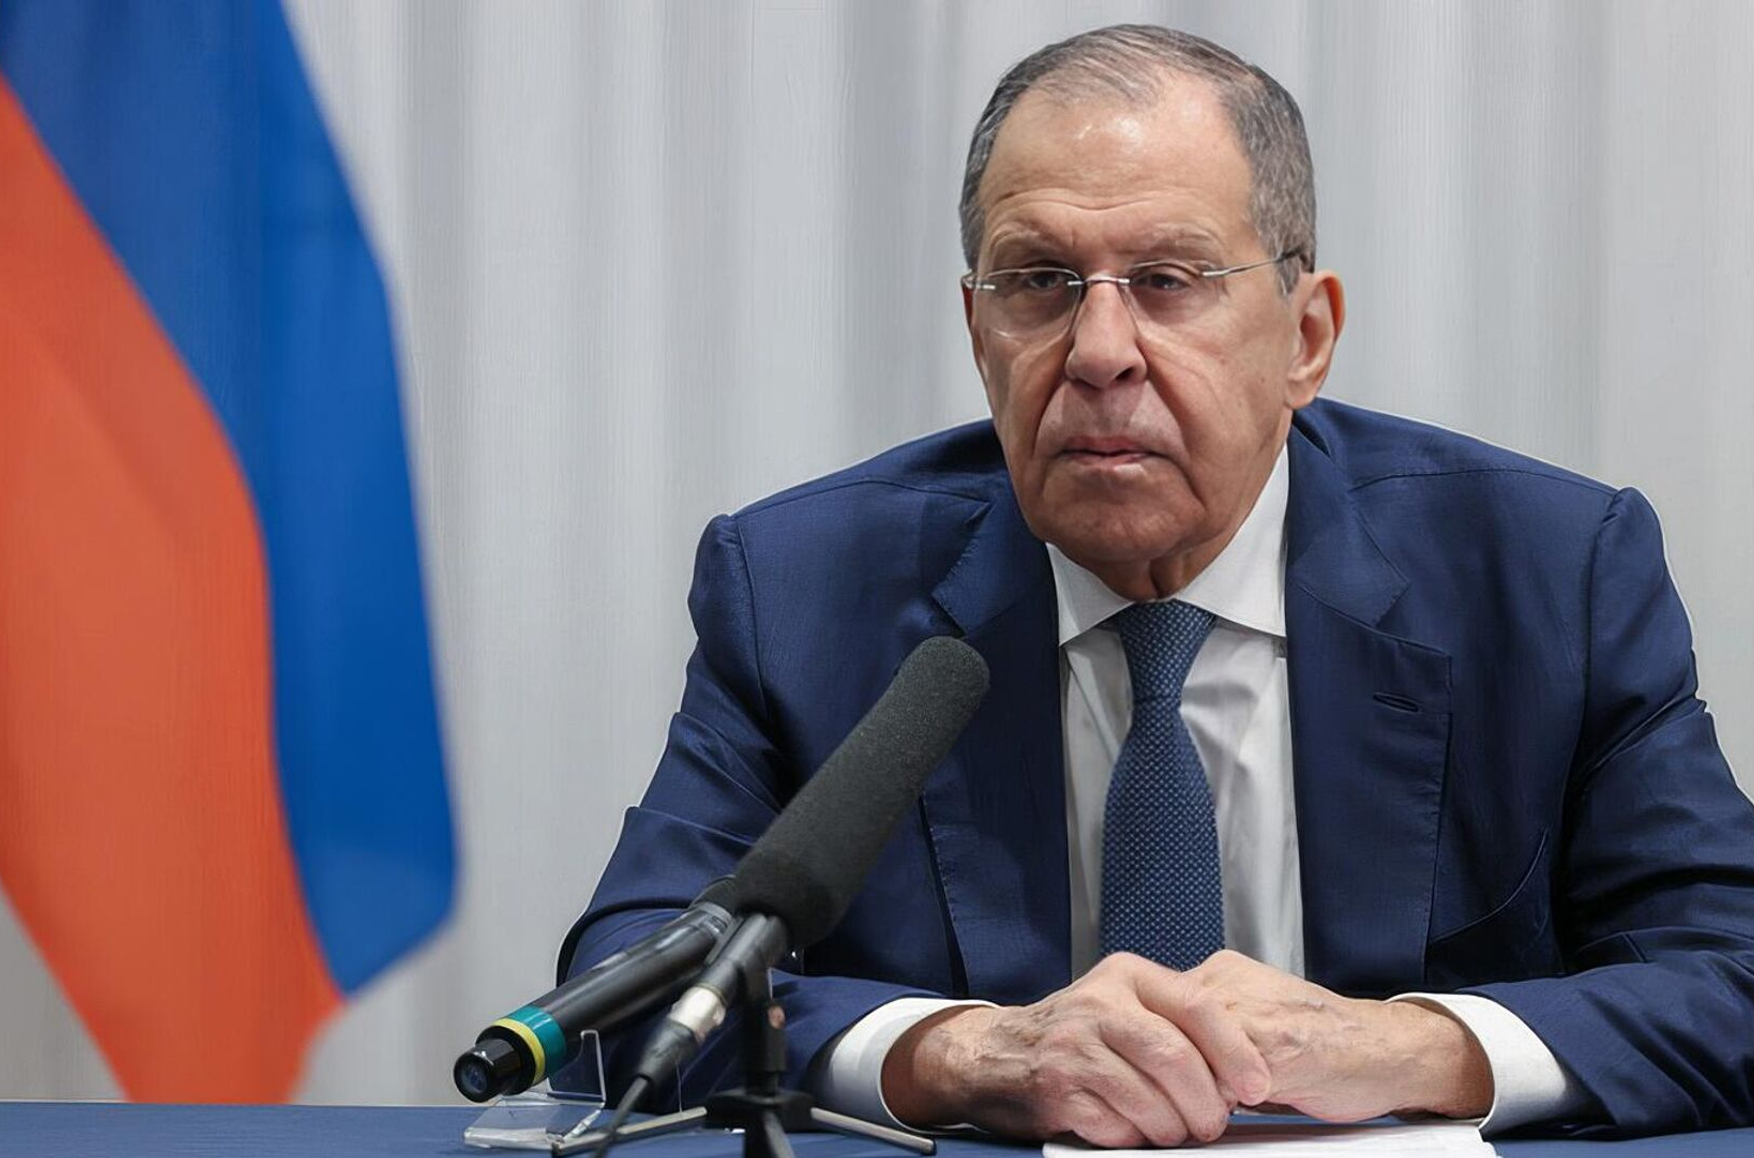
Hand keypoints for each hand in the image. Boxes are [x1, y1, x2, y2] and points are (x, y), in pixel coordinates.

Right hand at [880, 953, 1271, 1146]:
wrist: (998, 1053)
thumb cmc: (1077, 1033)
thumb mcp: (1122, 1002)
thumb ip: (1174, 1019)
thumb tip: (1243, 1067)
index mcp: (1126, 976)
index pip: (1196, 1006)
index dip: (1236, 1050)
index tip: (1258, 1085)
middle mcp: (1098, 1004)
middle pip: (1174, 1057)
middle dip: (1206, 1102)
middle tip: (1214, 1123)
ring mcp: (1074, 1047)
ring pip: (1149, 1099)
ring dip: (1173, 1129)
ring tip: (1174, 1131)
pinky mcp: (1057, 1089)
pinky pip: (1116, 1127)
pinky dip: (1134, 1138)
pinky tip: (1131, 1129)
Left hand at [1148, 950, 1493, 1123]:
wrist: (1387, 1048)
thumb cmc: (1326, 1042)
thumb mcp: (1256, 1018)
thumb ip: (1211, 1030)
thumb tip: (1162, 1063)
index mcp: (1221, 974)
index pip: (1155, 1012)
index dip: (1156, 1056)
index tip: (1159, 1082)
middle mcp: (1228, 983)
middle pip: (1162, 1030)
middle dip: (1168, 1074)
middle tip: (1182, 1103)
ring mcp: (1249, 1012)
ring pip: (1187, 1055)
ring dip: (1194, 1090)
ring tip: (1215, 1109)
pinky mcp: (1272, 1046)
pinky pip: (1223, 1078)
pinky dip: (1223, 1101)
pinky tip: (1243, 1109)